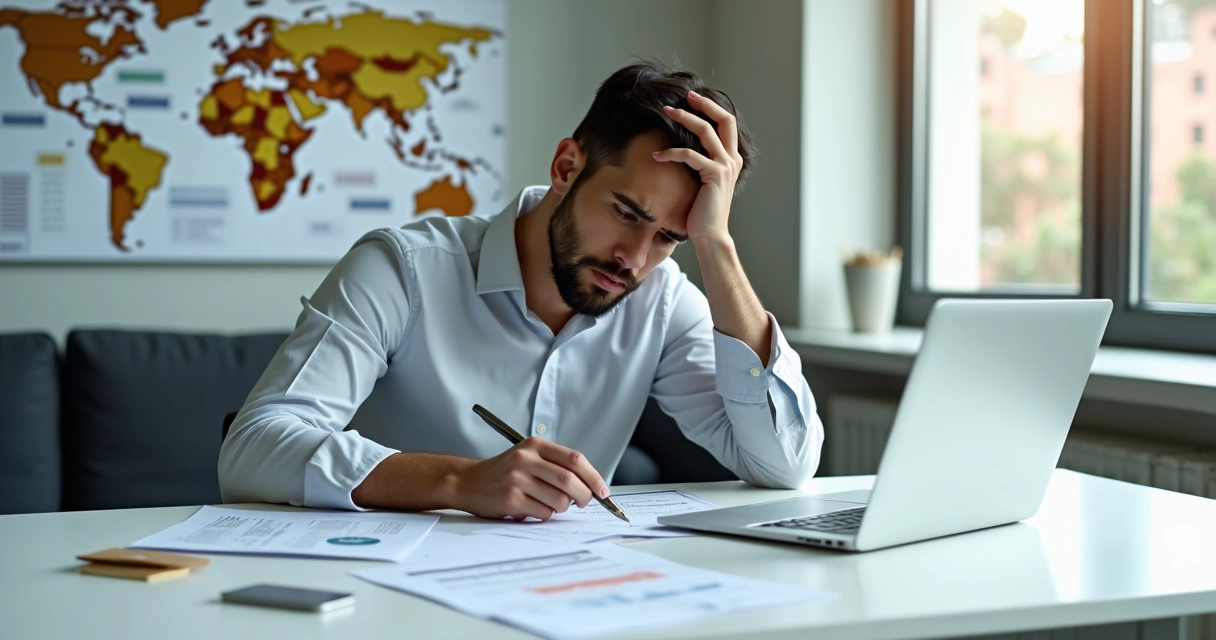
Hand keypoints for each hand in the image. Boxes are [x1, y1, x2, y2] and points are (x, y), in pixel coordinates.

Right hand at [452, 437, 609, 520]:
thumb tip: (591, 486)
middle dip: (584, 496)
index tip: (603, 491)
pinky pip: (543, 513)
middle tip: (583, 503)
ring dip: (563, 508)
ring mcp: (517, 479)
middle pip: (570, 480)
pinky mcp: (510, 499)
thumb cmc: (504, 473)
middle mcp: (525, 459)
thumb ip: (556, 465)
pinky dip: (546, 515)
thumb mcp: (528, 457)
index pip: (575, 459)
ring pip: (559, 500)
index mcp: (534, 445)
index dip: (594, 477)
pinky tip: (534, 509)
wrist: (467, 482)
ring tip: (551, 504)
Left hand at [652, 90, 743, 242]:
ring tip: (666, 112)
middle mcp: (732, 159)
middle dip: (704, 104)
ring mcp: (725, 167)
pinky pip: (690, 155)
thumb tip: (683, 149)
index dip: (712, 108)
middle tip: (684, 96)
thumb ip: (701, 163)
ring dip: (684, 118)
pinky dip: (671, 152)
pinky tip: (656, 156)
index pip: (727, 123)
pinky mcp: (714, 175)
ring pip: (706, 131)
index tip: (694, 99)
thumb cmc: (702, 211)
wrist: (710, 235)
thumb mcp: (704, 182)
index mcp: (732, 159)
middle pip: (723, 119)